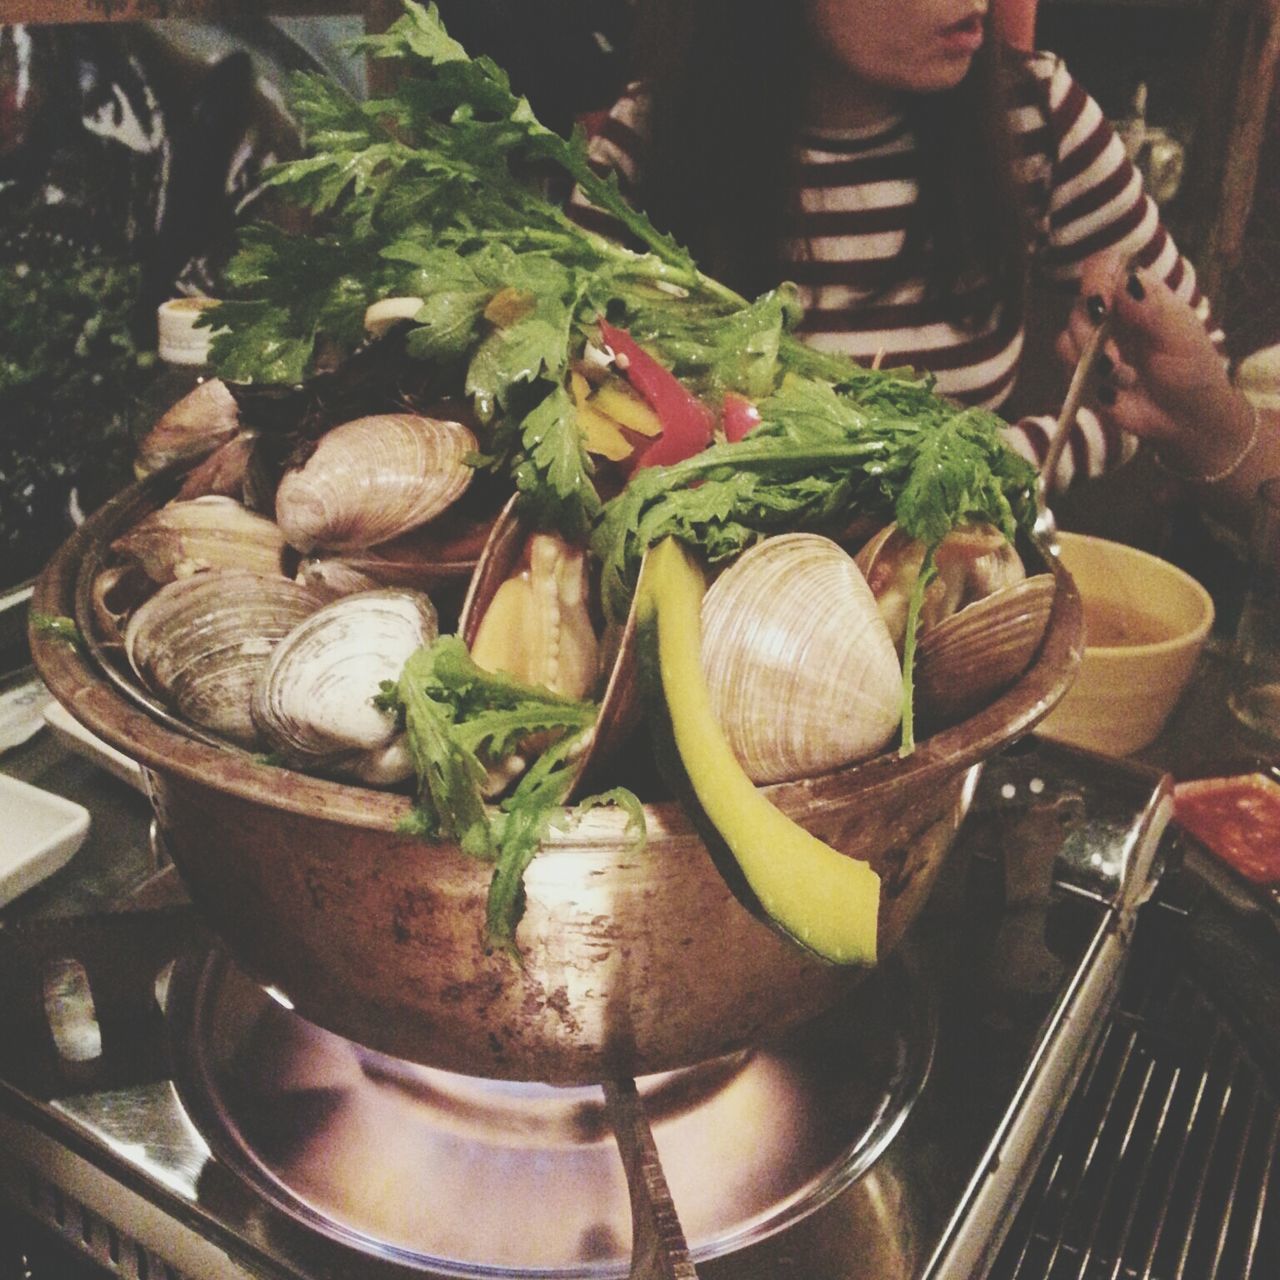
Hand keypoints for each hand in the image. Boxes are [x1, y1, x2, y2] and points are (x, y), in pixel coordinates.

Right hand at [1057, 251, 1254, 479]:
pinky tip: (1111, 390)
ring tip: (1125, 379)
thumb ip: (1153, 306)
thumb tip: (1124, 279)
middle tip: (1117, 362)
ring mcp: (1096, 339)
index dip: (1096, 280)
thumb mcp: (1182, 335)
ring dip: (1092, 362)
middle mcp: (1114, 310)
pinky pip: (1066, 363)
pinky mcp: (1083, 366)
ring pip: (1068, 335)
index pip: (1106, 265)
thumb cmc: (1192, 370)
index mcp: (1141, 291)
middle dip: (1093, 336)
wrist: (1184, 417)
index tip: (1101, 306)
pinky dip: (1085, 377)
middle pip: (1081, 304)